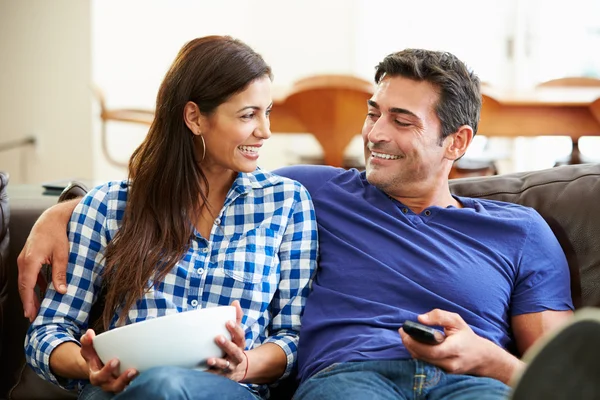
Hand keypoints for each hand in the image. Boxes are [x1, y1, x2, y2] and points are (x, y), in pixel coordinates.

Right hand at [18, 203, 72, 321]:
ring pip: (25, 281)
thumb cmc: (57, 234)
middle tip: (33, 316)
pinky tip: (41, 290)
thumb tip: (61, 291)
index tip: (30, 314)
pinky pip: (28, 275)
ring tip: (36, 307)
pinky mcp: (28, 257)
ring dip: (30, 294)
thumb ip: (60, 274)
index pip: (27, 286)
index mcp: (31, 261)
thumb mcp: (62, 255)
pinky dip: (33, 284)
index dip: (28, 302)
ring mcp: (24, 259)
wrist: (52, 219)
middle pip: (23, 286)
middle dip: (28, 302)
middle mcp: (24, 261)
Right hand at [80, 329, 137, 392]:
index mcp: (96, 375)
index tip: (115, 360)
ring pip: (123, 387)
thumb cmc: (94, 356)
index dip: (107, 371)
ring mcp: (116, 383)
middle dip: (122, 379)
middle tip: (131, 370)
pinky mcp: (125, 382)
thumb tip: (89, 333)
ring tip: (137, 371)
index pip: (99, 377)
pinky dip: (136, 378)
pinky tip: (142, 369)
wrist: (97, 364)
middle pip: (114, 386)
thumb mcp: (88, 349)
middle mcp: (106, 383)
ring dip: (130, 380)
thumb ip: (87, 341)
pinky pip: (131, 383)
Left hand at [207, 300, 247, 381]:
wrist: (239, 368)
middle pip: (235, 351)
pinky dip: (210, 373)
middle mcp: (237, 356)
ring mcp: (230, 367)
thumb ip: (236, 318)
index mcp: (240, 344)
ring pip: (225, 365)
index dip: (235, 329)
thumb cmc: (235, 345)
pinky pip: (216, 375)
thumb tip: (235, 302)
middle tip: (217, 337)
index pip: (240, 336)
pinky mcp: (222, 375)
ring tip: (209, 359)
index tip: (228, 322)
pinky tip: (202, 369)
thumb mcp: (237, 333)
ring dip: (218, 362)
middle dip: (227, 345)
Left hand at [399, 309, 497, 376]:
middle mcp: (450, 363)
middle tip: (402, 332)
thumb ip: (439, 316)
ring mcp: (446, 371)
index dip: (414, 342)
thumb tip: (420, 318)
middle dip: (409, 344)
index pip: (431, 350)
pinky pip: (426, 364)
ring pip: (423, 362)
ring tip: (406, 336)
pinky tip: (414, 345)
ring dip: (412, 349)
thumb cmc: (466, 336)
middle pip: (423, 357)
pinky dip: (418, 355)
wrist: (480, 357)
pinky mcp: (443, 374)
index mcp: (455, 349)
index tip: (405, 331)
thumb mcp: (456, 321)